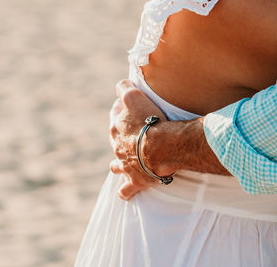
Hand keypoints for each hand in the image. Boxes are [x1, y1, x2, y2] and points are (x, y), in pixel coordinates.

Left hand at [108, 79, 166, 199]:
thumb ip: (124, 88)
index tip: (129, 110)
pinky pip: (127, 189)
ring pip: (117, 165)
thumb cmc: (150, 121)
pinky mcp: (136, 181)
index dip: (122, 111)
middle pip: (116, 141)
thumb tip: (119, 85)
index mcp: (117, 128)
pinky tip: (125, 192)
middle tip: (133, 135)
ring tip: (124, 163)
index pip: (115, 117)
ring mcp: (126, 165)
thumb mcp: (134, 97)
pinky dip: (125, 191)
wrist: (161, 147)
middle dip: (121, 138)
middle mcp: (118, 148)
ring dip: (119, 164)